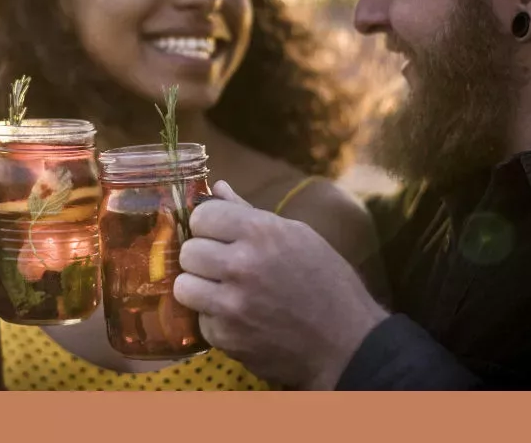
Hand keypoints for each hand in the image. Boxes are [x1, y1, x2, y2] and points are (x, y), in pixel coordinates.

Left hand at [173, 181, 388, 389]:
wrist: (347, 344)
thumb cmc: (327, 283)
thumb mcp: (298, 236)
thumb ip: (249, 213)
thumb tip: (216, 187)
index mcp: (261, 232)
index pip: (201, 215)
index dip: (208, 225)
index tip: (219, 234)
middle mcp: (241, 265)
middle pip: (187, 251)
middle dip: (202, 257)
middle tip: (222, 266)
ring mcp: (231, 304)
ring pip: (182, 286)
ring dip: (199, 289)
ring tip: (223, 292)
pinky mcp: (226, 337)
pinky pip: (199, 320)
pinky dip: (214, 320)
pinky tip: (239, 318)